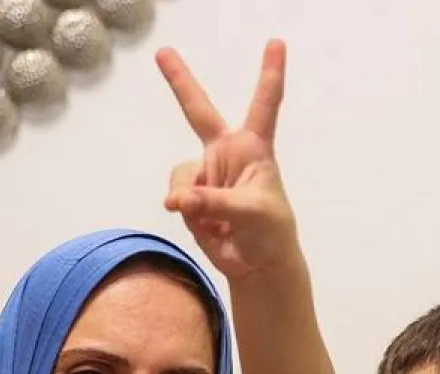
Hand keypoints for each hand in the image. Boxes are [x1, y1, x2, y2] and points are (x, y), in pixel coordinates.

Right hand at [156, 40, 296, 279]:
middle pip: (199, 109)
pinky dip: (186, 211)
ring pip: (181, 173)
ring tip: (217, 221)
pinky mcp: (191, 195)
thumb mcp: (251, 214)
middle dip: (180, 81)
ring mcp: (206, 173)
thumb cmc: (269, 233)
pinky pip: (176, 195)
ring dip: (191, 197)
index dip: (270, 73)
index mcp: (254, 149)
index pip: (264, 104)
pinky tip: (207, 225)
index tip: (277, 42)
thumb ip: (214, 202)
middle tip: (162, 52)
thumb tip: (178, 200)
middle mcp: (227, 153)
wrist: (256, 265)